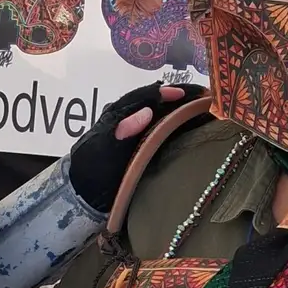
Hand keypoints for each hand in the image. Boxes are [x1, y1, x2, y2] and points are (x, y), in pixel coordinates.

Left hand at [66, 82, 205, 211]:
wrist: (84, 194)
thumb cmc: (91, 171)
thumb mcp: (102, 151)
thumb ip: (120, 131)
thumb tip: (146, 111)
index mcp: (116, 116)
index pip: (142, 97)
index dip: (163, 93)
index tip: (185, 94)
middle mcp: (126, 118)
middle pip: (154, 101)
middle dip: (178, 97)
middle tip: (203, 96)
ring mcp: (133, 131)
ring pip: (158, 113)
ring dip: (179, 108)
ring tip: (202, 106)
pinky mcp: (138, 144)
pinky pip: (159, 128)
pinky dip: (175, 123)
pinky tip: (189, 126)